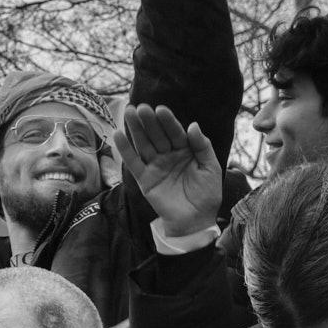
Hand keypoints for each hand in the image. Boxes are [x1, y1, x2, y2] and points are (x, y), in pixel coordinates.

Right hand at [115, 104, 222, 237]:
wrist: (196, 220)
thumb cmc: (206, 194)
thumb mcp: (210, 168)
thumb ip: (203, 146)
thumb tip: (193, 125)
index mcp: (185, 150)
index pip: (175, 132)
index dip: (168, 121)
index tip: (161, 110)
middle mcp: (168, 155)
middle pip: (157, 135)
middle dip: (149, 121)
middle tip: (141, 107)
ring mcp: (155, 166)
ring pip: (144, 144)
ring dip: (136, 129)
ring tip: (128, 112)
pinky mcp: (144, 179)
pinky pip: (133, 163)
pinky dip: (125, 150)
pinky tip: (118, 134)